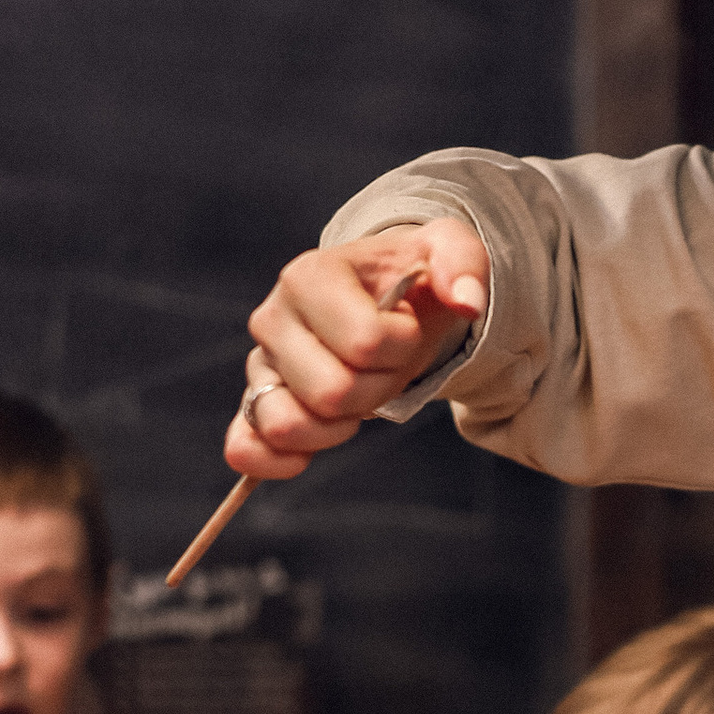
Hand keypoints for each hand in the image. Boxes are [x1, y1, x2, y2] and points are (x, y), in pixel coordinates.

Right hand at [231, 218, 491, 481]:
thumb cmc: (411, 280)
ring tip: (356, 397)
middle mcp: (273, 318)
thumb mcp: (447, 253)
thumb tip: (467, 303)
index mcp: (310, 276)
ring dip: (338, 426)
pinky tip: (306, 456)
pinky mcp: (255, 404)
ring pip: (288, 424)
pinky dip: (276, 460)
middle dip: (377, 389)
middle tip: (384, 365)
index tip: (405, 327)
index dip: (402, 347)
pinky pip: (246, 446)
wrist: (384, 301)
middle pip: (332, 392)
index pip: (366, 342)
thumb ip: (465, 265)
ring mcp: (260, 364)